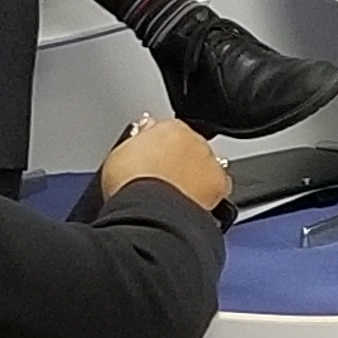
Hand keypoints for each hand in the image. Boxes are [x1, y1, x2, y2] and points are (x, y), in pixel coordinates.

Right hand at [97, 114, 231, 212]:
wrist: (149, 210)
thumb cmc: (130, 184)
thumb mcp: (119, 155)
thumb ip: (134, 143)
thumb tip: (138, 143)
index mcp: (167, 127)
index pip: (166, 130)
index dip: (156, 148)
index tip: (150, 160)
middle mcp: (192, 139)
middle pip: (187, 147)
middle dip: (177, 161)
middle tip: (161, 181)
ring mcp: (207, 160)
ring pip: (204, 165)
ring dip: (193, 176)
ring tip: (174, 195)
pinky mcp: (219, 182)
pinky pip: (218, 186)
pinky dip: (208, 193)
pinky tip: (191, 202)